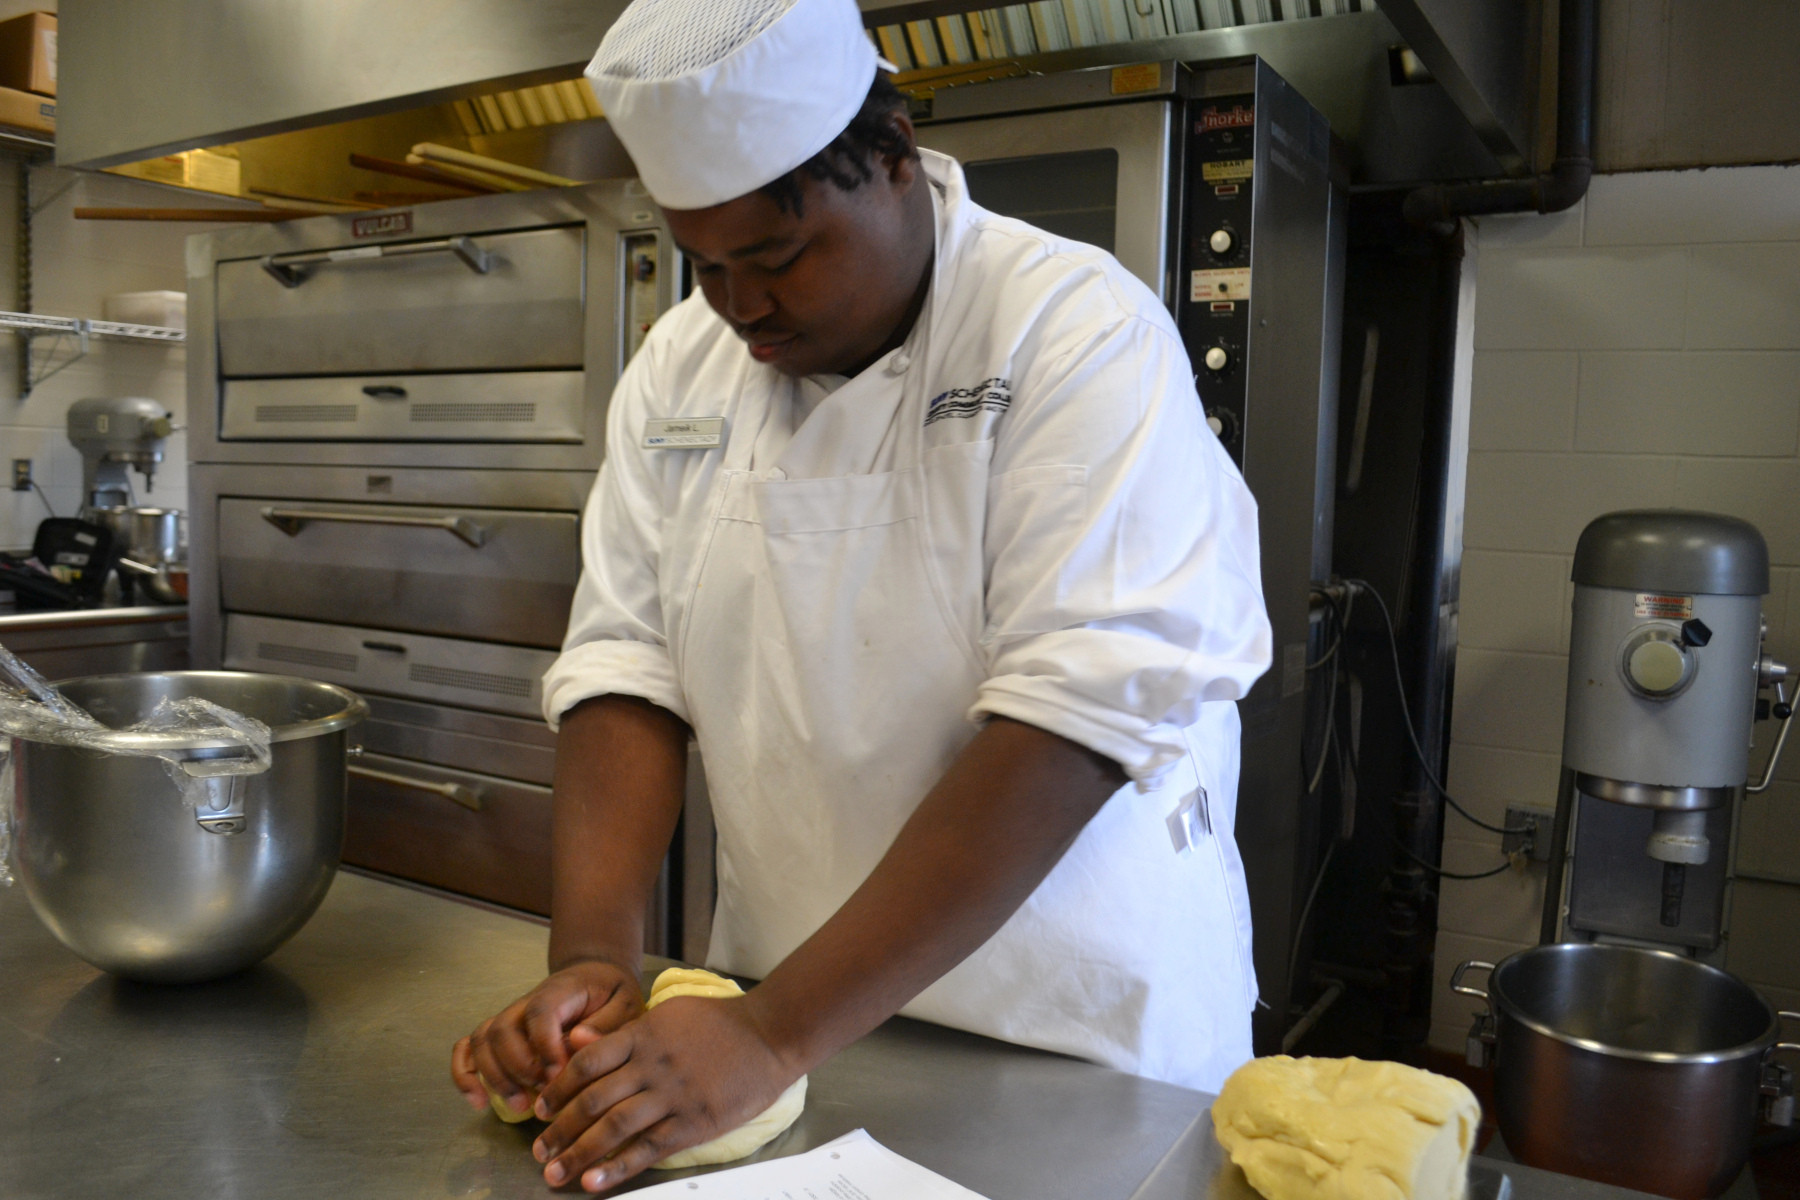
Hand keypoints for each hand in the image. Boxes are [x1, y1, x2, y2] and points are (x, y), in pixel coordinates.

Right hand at [451, 959, 644, 1116]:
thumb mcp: (624, 1004)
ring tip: (522, 1105)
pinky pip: (468, 1048)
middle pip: (502, 1029)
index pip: (539, 1011)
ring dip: (495, 1077)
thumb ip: (605, 1024)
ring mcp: (509, 1018)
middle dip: (519, 1068)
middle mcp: (525, 1003)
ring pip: (482, 1040)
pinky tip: (479, 1102)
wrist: (594, 978)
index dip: (544, 1044)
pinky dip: (465, 1074)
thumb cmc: (611, 994)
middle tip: (544, 1094)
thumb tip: (578, 1041)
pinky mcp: (499, 1035)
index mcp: (559, 991)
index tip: (559, 1073)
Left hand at [531, 994, 797, 1191]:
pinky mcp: (693, 1122)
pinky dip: (617, 1167)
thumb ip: (624, 1031)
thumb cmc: (719, 1021)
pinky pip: (647, 1148)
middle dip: (560, 1128)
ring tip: (555, 1173)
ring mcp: (672, 1095)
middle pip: (593, 1100)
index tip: (540, 1109)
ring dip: (579, 1153)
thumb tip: (576, 1042)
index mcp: (642, 1035)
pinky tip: (594, 1183)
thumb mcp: (667, 1013)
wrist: (769, 1034)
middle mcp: (651, 1066)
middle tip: (538, 1150)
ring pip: (613, 1127)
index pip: (586, 1063)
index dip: (558, 1088)